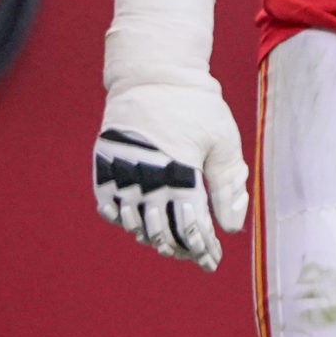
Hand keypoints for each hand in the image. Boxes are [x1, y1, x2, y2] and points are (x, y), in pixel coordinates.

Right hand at [95, 0, 247, 272]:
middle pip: (161, 231)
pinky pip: (110, 208)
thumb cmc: (196, 107)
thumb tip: (232, 228)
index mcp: (179, 171)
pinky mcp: (104, 166)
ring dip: (155, 239)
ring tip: (174, 244)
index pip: (191, 226)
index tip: (212, 261)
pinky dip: (126, 222)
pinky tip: (143, 225)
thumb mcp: (222, 141)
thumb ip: (227, 186)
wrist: (153, 76)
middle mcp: (145, 176)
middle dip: (181, 249)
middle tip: (196, 256)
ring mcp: (120, 172)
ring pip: (134, 225)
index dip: (202, 248)